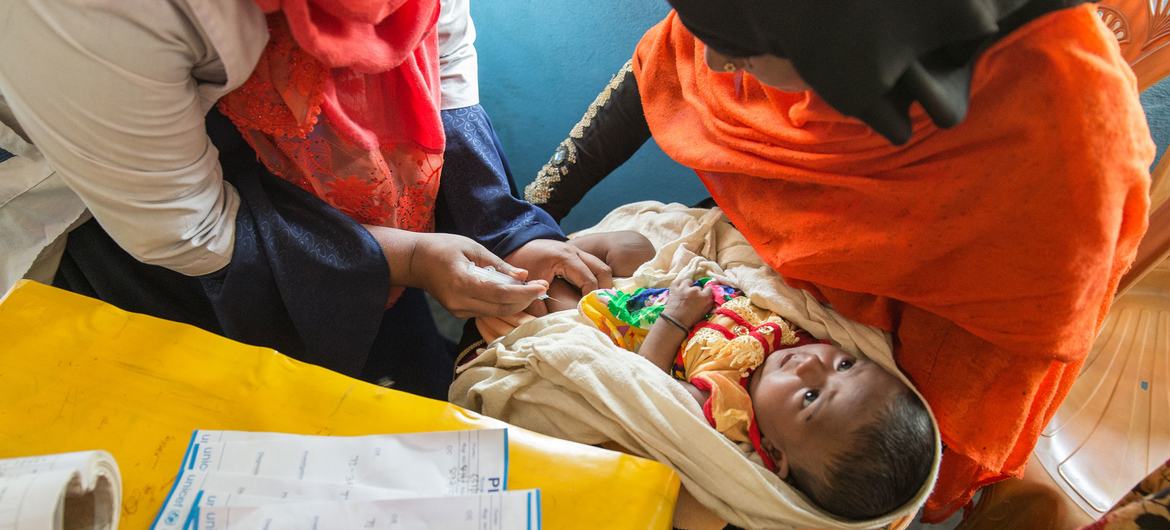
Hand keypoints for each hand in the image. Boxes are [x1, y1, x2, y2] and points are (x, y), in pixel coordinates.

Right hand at [364, 227, 548, 317]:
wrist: (415, 261)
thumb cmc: (443, 247)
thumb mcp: (473, 248)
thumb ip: (498, 264)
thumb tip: (523, 276)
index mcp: (462, 282)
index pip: (501, 293)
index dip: (525, 292)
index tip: (542, 286)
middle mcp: (460, 301)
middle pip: (502, 308)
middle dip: (525, 300)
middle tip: (543, 288)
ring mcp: (459, 310)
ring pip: (496, 314)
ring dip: (517, 304)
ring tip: (534, 291)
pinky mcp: (460, 312)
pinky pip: (488, 312)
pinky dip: (504, 305)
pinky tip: (516, 295)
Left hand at [505, 238, 613, 315]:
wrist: (517, 244)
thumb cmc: (521, 261)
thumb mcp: (527, 286)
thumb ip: (539, 306)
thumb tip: (556, 321)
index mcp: (565, 258)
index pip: (589, 280)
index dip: (591, 299)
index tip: (587, 313)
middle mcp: (576, 252)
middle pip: (603, 271)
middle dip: (603, 291)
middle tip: (598, 308)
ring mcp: (578, 251)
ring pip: (601, 268)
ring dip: (601, 285)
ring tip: (595, 302)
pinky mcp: (577, 254)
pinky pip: (594, 267)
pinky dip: (596, 279)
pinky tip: (589, 294)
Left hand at [663, 275, 713, 327]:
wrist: (674, 322)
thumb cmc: (691, 320)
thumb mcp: (704, 312)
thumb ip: (709, 302)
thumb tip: (711, 296)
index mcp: (704, 297)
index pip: (709, 288)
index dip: (706, 292)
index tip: (703, 295)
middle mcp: (695, 290)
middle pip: (698, 287)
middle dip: (696, 291)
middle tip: (692, 298)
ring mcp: (684, 288)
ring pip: (688, 281)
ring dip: (687, 286)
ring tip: (684, 292)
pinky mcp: (674, 286)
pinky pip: (679, 280)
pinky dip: (679, 284)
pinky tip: (679, 289)